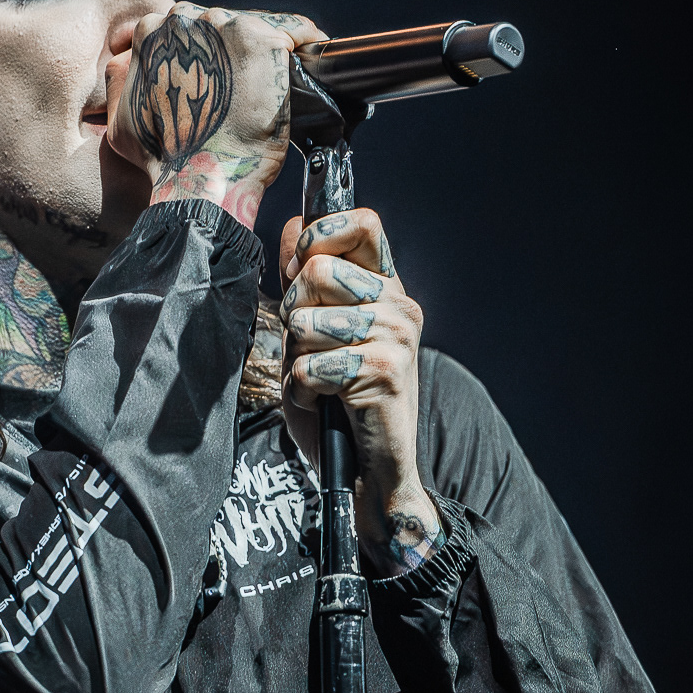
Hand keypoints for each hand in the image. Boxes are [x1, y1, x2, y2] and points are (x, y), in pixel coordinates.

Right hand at [106, 3, 325, 228]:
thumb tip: (127, 58)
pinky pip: (295, 31)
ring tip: (275, 78)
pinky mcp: (265, 41)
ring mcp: (227, 26)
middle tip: (242, 85)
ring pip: (253, 25)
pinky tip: (313, 56)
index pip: (184, 31)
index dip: (201, 54)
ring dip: (263, 48)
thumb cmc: (162, 157)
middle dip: (229, 50)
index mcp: (151, 33)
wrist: (200, 178)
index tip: (214, 75)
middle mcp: (187, 19)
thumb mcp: (119, 119)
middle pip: (218, 25)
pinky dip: (306, 41)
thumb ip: (121, 81)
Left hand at [278, 209, 443, 576]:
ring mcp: (397, 336)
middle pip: (317, 268)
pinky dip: (303, 390)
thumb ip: (305, 280)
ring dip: (297, 357)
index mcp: (386, 287)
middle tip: (308, 344)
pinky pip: (311, 365)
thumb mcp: (314, 329)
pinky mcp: (386, 371)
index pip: (364, 222)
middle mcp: (399, 304)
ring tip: (320, 378)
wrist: (367, 469)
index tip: (298, 272)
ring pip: (306, 320)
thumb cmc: (336, 398)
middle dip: (293, 310)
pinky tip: (324, 402)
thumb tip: (294, 225)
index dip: (319, 236)